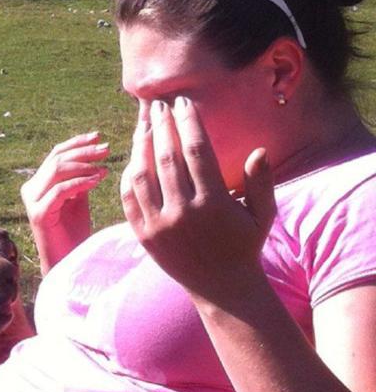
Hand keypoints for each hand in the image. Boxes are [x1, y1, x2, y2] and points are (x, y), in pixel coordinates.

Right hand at [22, 131, 110, 272]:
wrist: (67, 260)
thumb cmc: (74, 231)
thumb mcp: (78, 197)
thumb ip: (80, 177)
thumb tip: (94, 153)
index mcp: (38, 183)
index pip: (56, 154)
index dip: (77, 143)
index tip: (98, 137)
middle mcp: (31, 189)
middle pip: (57, 159)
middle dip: (84, 151)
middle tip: (107, 149)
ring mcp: (32, 202)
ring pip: (57, 171)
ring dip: (84, 165)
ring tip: (105, 166)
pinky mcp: (38, 214)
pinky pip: (60, 190)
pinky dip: (80, 182)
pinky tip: (97, 179)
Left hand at [120, 98, 276, 304]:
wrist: (221, 288)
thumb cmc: (244, 245)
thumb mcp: (263, 215)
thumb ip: (261, 182)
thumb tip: (258, 150)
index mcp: (214, 203)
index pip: (196, 151)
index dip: (188, 122)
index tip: (183, 102)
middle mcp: (183, 213)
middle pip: (166, 157)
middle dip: (162, 125)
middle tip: (158, 104)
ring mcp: (159, 225)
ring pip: (142, 175)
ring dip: (141, 146)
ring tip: (143, 125)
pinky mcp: (144, 236)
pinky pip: (129, 199)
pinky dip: (128, 176)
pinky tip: (133, 159)